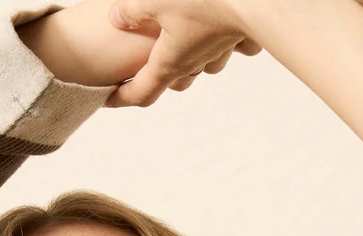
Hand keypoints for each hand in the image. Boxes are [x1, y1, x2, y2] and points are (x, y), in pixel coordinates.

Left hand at [105, 0, 262, 106]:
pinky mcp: (236, 37)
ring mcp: (217, 52)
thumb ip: (131, 11)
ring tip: (176, 39)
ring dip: (186, 57)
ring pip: (198, 64)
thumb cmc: (203, 1)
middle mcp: (194, 64)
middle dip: (156, 74)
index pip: (141, 92)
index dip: (121, 98)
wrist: (255, 0)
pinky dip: (214, 42)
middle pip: (172, 80)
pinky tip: (210, 29)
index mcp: (170, 63)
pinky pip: (223, 48)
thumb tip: (115, 17)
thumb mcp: (154, 0)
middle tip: (141, 65)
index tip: (108, 99)